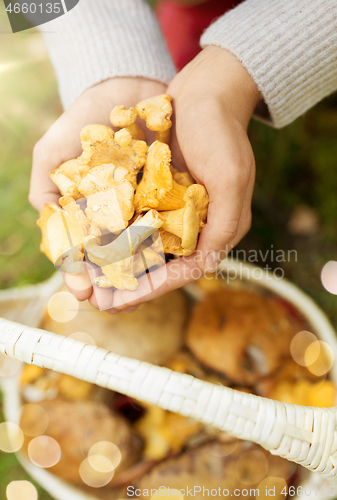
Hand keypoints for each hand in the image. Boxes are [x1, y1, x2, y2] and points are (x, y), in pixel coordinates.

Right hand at [30, 77, 166, 306]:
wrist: (126, 88)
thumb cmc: (85, 121)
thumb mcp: (53, 155)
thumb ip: (47, 195)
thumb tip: (54, 240)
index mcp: (88, 217)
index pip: (83, 256)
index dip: (82, 275)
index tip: (83, 292)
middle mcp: (118, 221)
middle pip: (115, 263)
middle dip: (114, 286)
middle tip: (113, 304)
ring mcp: (146, 213)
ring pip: (145, 254)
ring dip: (142, 278)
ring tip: (138, 296)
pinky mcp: (173, 203)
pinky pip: (173, 232)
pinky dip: (170, 250)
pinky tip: (168, 266)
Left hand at [102, 46, 260, 311]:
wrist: (207, 91)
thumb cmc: (221, 132)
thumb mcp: (230, 177)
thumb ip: (223, 225)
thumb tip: (205, 266)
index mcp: (220, 227)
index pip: (186, 270)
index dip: (154, 289)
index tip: (122, 302)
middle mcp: (198, 225)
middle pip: (163, 265)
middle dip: (132, 285)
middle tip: (100, 302)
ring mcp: (177, 210)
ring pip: (146, 249)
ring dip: (121, 266)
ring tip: (92, 283)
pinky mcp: (160, 194)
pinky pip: (136, 222)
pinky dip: (118, 237)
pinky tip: (94, 246)